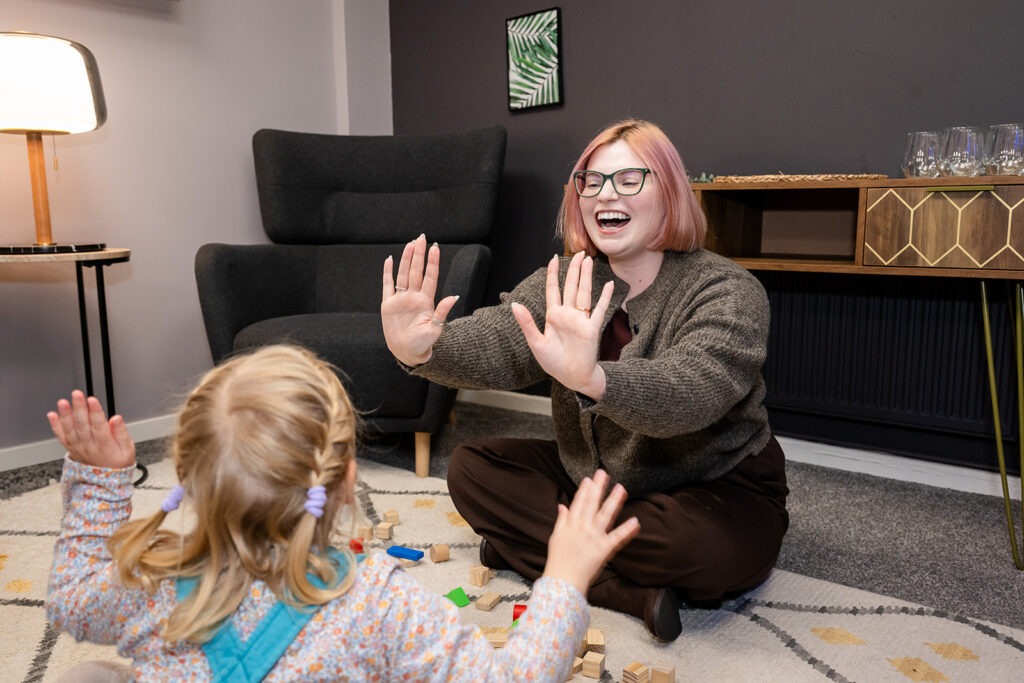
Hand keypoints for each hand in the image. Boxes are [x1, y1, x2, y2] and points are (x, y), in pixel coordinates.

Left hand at [47, 390, 135, 468]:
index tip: (92, 400)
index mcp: (104, 445)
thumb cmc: (118, 464)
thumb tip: (116, 419)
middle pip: (82, 425)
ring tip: (63, 402)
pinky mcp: (71, 448)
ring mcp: (78, 447)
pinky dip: (55, 426)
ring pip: (70, 429)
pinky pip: (61, 437)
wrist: (105, 483)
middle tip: (77, 395)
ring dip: (65, 415)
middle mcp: (89, 445)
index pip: (99, 426)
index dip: (95, 412)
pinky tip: (53, 415)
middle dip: (79, 408)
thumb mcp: (128, 450)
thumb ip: (122, 433)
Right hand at [381, 234, 459, 366]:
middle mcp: (414, 297)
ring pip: (404, 274)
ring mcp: (401, 299)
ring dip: (406, 259)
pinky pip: (388, 285)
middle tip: (422, 238)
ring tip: (410, 244)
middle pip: (416, 271)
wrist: (407, 352)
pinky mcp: (389, 304)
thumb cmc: (423, 343)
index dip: (432, 263)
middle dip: (419, 255)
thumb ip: (442, 312)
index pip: (430, 277)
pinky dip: (388, 273)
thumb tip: (454, 297)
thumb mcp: (435, 329)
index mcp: (426, 301)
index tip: (435, 248)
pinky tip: (390, 260)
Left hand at [511, 251, 613, 399]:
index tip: (553, 259)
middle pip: (571, 286)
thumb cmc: (553, 362)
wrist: (571, 377)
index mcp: (554, 316)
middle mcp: (568, 314)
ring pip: (584, 293)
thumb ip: (527, 323)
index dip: (553, 274)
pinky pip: (599, 310)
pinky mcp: (592, 329)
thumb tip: (514, 305)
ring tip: (589, 261)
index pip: (553, 290)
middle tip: (579, 253)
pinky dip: (604, 298)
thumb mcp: (536, 342)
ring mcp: (581, 320)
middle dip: (574, 270)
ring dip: (586, 277)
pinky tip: (609, 285)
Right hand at [542, 469, 639, 594]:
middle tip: (604, 473)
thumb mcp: (555, 537)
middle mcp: (582, 528)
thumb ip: (561, 520)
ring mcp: (593, 537)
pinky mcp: (603, 549)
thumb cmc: (558, 561)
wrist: (562, 581)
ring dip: (614, 501)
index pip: (578, 502)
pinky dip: (626, 530)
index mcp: (570, 524)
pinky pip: (617, 538)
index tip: (590, 478)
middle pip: (592, 503)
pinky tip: (635, 521)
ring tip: (621, 489)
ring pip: (605, 515)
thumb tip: (562, 506)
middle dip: (598, 488)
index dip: (585, 490)